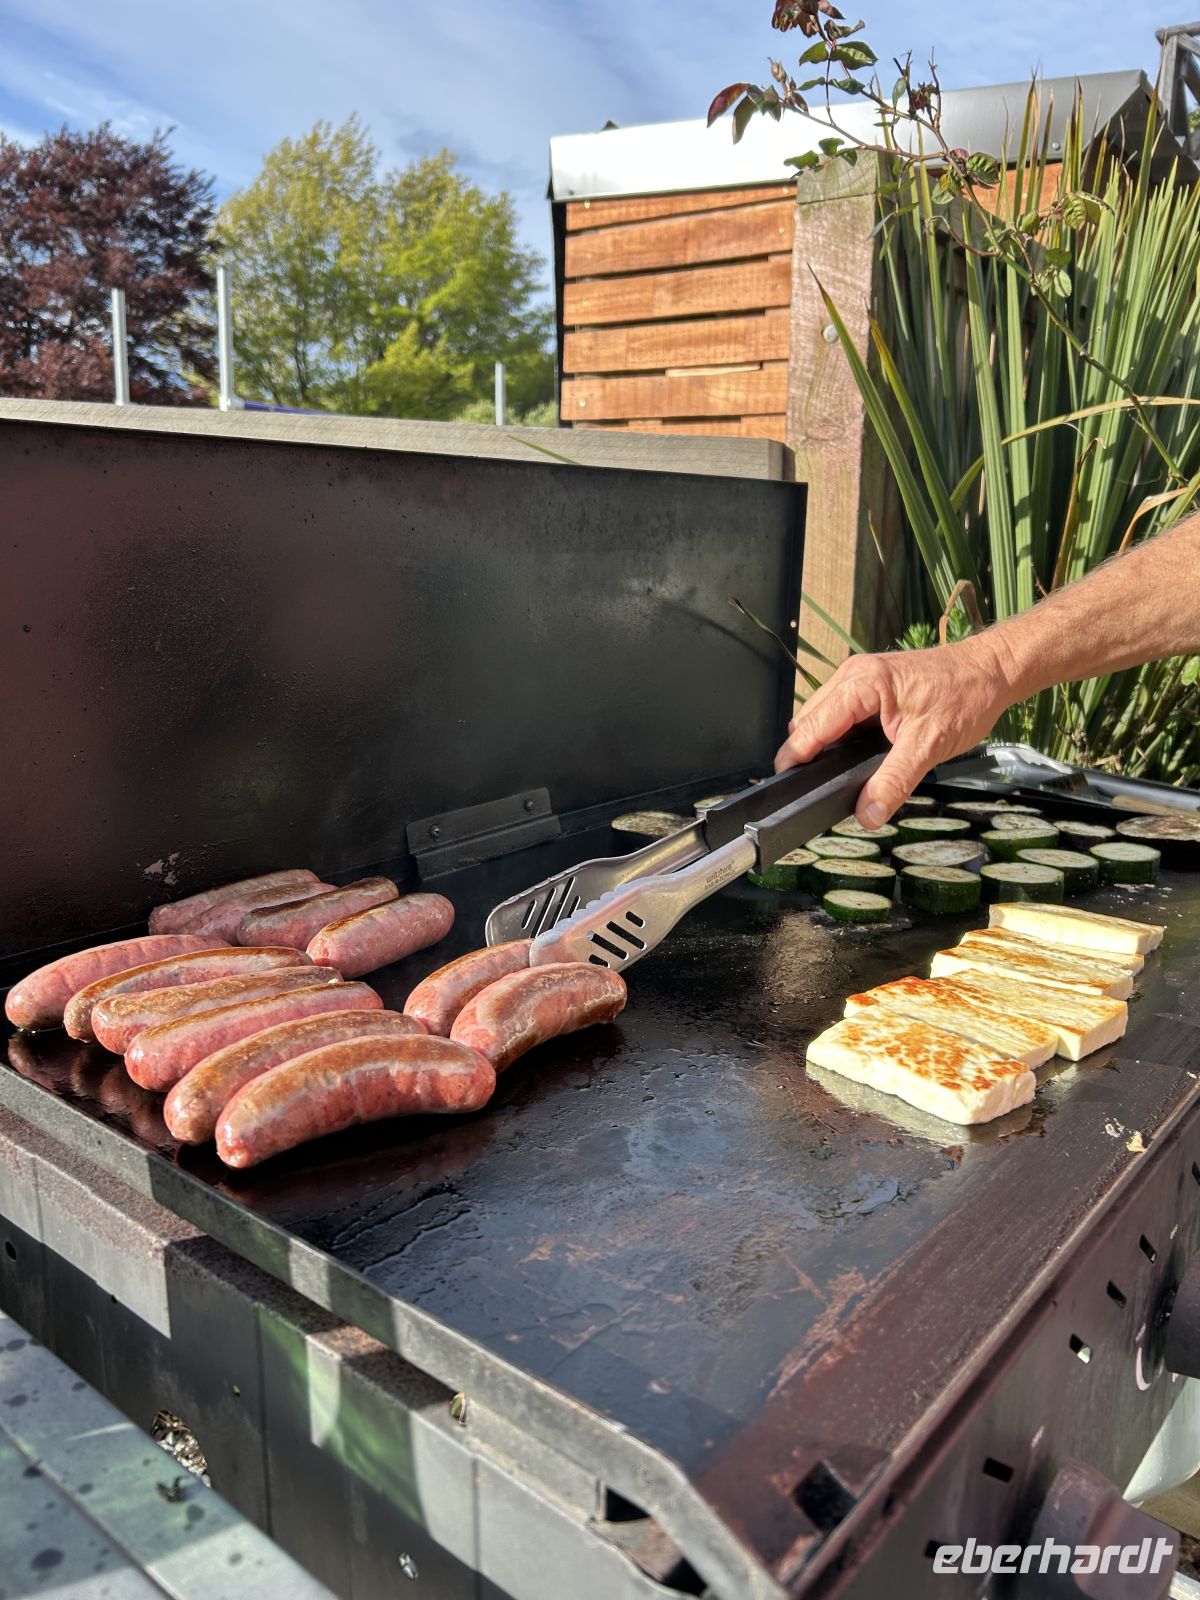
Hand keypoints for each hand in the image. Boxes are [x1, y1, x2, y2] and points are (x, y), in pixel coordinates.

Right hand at [774, 635, 1015, 826]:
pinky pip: (840, 715)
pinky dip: (841, 738)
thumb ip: (894, 781)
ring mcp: (860, 680)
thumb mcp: (929, 745)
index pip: (810, 726)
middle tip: (817, 789)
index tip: (789, 788)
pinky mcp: (870, 689)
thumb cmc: (966, 695)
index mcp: (861, 683)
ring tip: (836, 776)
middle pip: (808, 722)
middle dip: (807, 754)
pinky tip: (855, 757)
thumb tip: (867, 813)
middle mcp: (853, 676)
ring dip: (825, 746)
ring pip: (822, 718)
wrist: (992, 671)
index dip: (795, 758)